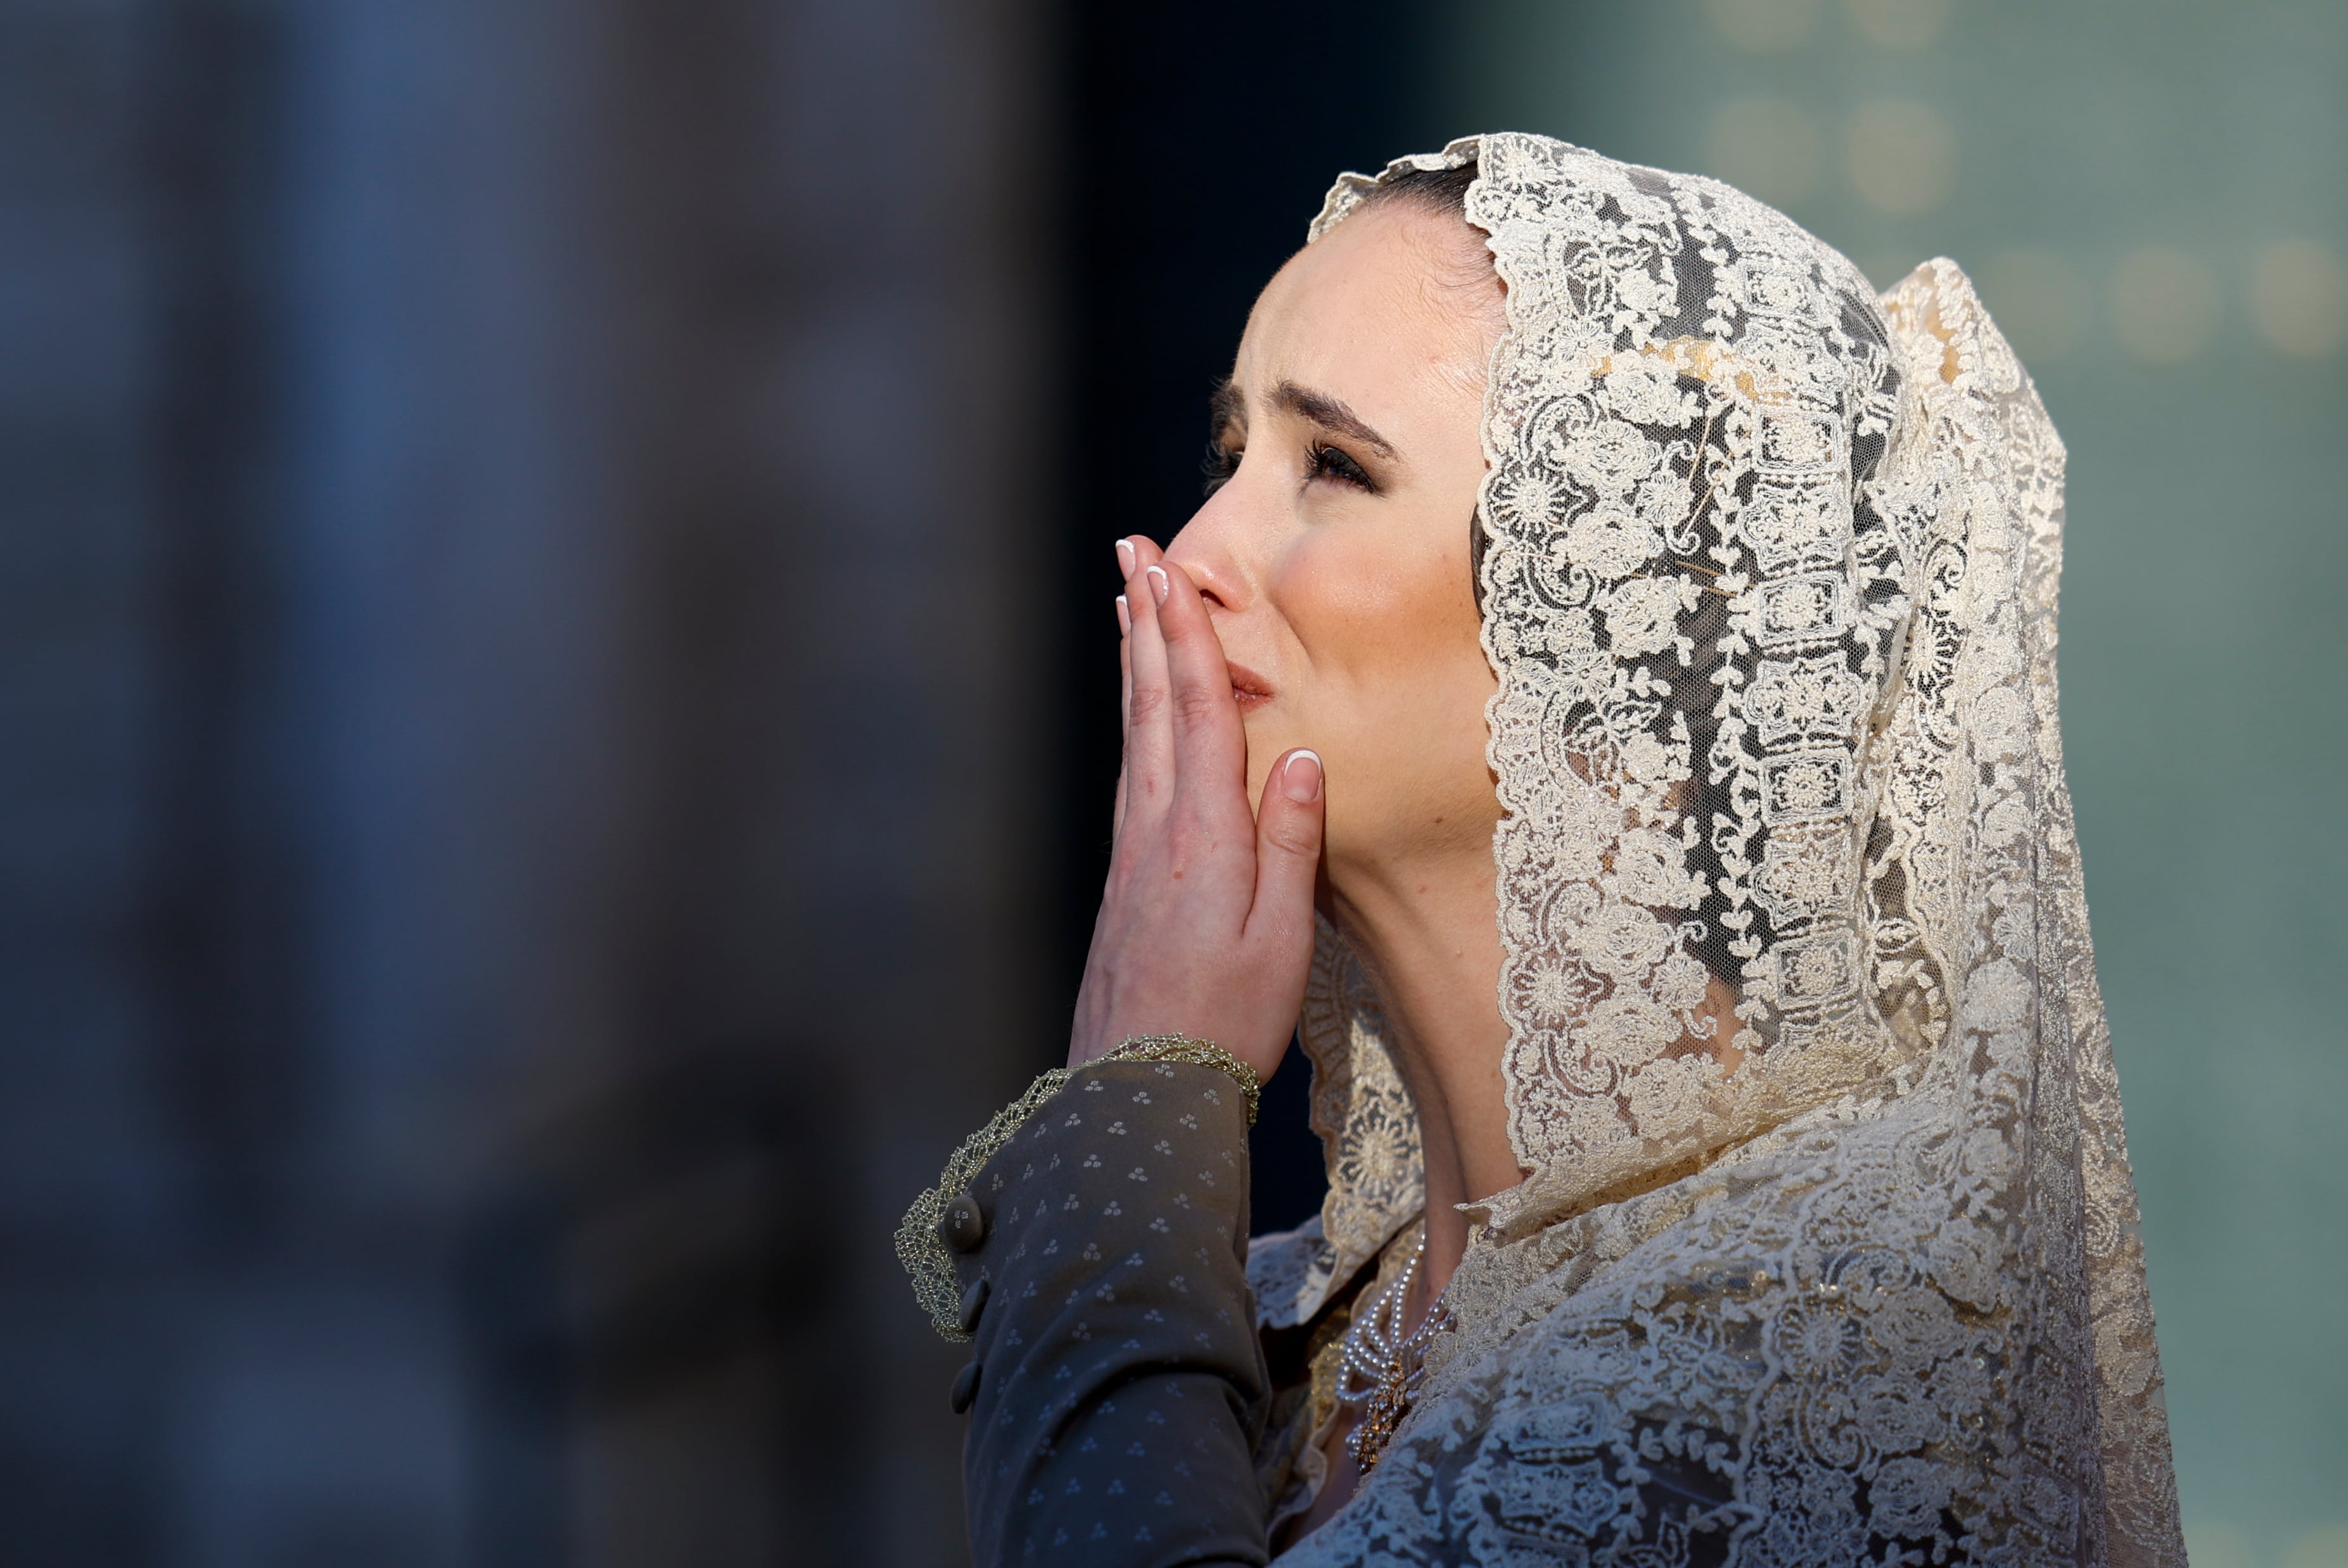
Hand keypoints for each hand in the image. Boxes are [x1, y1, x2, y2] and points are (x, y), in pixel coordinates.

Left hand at [1067, 537, 1325, 1079]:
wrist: (1138, 1092)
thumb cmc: (1226, 1024)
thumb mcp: (1283, 941)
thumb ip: (1292, 845)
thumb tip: (1300, 757)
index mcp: (1203, 837)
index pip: (1196, 712)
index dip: (1183, 634)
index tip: (1165, 567)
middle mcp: (1156, 831)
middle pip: (1150, 706)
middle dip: (1144, 623)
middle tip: (1130, 552)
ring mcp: (1131, 856)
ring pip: (1132, 736)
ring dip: (1133, 665)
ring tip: (1129, 609)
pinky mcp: (1122, 883)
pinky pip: (1129, 775)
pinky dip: (1132, 724)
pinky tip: (1136, 717)